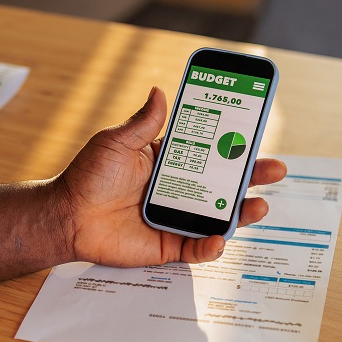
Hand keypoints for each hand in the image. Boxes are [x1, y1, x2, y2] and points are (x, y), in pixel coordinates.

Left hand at [55, 87, 286, 266]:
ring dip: (241, 213)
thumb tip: (161, 91)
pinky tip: (219, 238)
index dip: (233, 145)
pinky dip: (210, 247)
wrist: (66, 216)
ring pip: (217, 218)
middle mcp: (176, 190)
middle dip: (251, 178)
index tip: (255, 133)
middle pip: (222, 185)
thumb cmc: (87, 177)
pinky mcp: (167, 245)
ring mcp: (174, 219)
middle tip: (275, 170)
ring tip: (259, 206)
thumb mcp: (116, 142)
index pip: (209, 152)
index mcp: (167, 162)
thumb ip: (144, 123)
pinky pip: (196, 249)